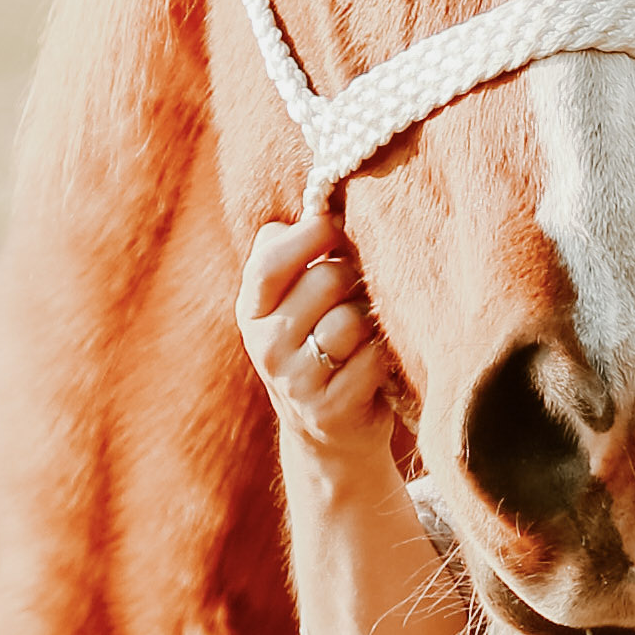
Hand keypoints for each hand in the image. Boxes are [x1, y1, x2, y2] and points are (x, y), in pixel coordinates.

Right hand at [237, 200, 401, 464]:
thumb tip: (323, 202)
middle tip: (360, 291)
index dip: (313, 235)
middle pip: (326, 281)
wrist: (328, 432)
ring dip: (371, 321)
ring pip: (351, 321)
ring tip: (366, 332)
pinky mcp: (328, 411)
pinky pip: (371, 360)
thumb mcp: (292, 299)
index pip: (270, 261)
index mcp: (251, 309)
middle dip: (355, 279)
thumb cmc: (319, 342)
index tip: (340, 227)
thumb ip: (295, 249)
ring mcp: (293, 382)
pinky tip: (375, 366)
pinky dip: (383, 357)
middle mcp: (263, 346)